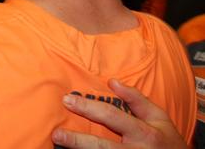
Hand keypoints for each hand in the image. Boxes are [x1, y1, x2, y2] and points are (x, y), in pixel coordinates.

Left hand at [52, 79, 186, 148]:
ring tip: (59, 145)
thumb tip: (112, 82)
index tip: (67, 100)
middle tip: (57, 133)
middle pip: (102, 146)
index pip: (111, 117)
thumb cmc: (166, 140)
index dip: (88, 107)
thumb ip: (136, 99)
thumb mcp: (158, 117)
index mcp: (144, 133)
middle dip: (77, 140)